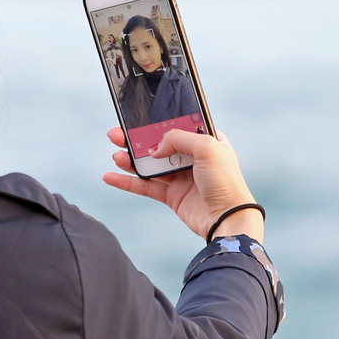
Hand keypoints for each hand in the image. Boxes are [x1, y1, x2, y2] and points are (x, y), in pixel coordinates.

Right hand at [102, 127, 263, 241]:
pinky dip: (128, 182)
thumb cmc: (226, 182)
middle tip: (116, 135)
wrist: (227, 219)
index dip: (158, 122)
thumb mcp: (207, 147)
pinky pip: (145, 186)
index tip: (139, 118)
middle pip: (158, 145)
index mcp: (206, 141)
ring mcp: (181, 177)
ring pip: (149, 165)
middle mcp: (193, 158)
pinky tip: (111, 176)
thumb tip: (155, 148)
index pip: (178, 126)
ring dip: (130, 160)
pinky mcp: (172, 196)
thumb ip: (178, 138)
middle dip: (136, 140)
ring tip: (116, 155)